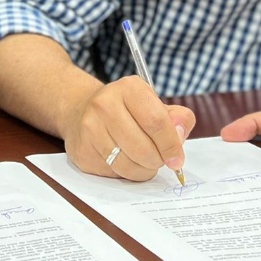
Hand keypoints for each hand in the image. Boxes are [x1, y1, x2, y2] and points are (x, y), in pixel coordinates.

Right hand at [59, 76, 194, 180]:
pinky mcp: (81, 149)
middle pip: (142, 148)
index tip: (177, 160)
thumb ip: (178, 118)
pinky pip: (112, 172)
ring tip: (144, 162)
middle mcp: (104, 104)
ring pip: (127, 165)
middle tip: (159, 160)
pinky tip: (124, 160)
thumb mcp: (155, 105)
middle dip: (157, 161)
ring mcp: (89, 127)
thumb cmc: (127, 111)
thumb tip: (179, 134)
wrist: (82, 111)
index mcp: (128, 88)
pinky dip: (125, 172)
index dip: (171, 145)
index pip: (156, 122)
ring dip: (142, 170)